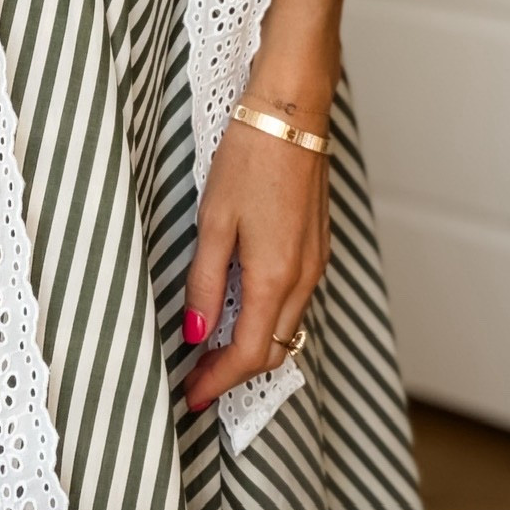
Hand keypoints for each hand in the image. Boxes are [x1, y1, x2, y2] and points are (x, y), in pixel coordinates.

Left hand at [180, 104, 331, 410]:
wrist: (290, 114)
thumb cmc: (250, 158)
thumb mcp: (214, 222)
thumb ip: (207, 283)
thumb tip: (198, 333)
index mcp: (276, 277)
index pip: (247, 354)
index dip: (218, 381)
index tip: (192, 396)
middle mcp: (303, 278)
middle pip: (272, 350)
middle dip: (234, 372)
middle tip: (197, 379)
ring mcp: (315, 262)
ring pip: (287, 328)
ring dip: (252, 347)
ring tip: (212, 351)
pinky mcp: (316, 246)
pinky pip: (295, 302)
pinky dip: (269, 320)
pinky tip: (242, 311)